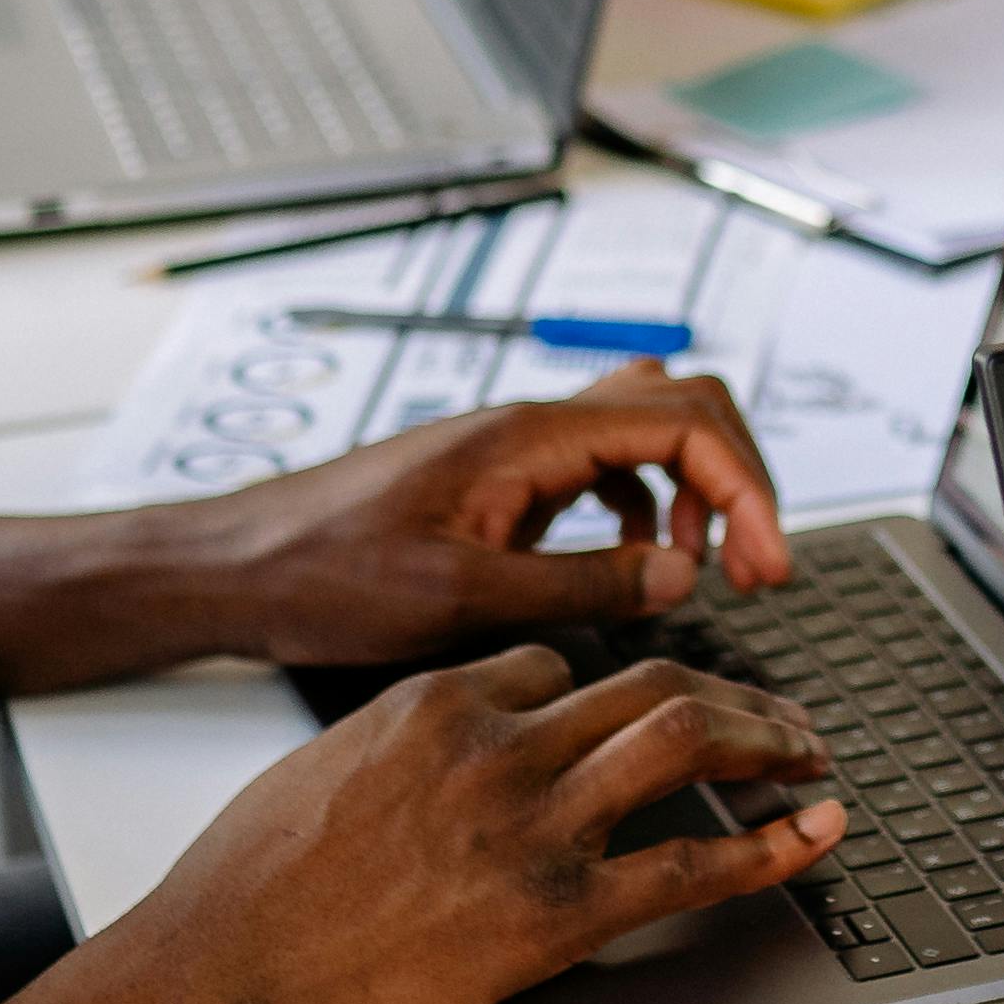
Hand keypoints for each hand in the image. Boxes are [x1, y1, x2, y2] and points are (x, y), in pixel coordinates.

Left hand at [0, 366, 796, 698]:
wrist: (236, 567)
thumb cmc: (321, 574)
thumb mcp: (460, 596)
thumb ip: (581, 582)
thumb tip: (681, 573)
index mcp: (527, 437)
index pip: (684, 423)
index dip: (747, 490)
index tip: (767, 566)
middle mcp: (529, 426)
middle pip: (682, 407)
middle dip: (739, 480)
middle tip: (757, 565)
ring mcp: (516, 449)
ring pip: (645, 432)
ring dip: (694, 493)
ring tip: (702, 572)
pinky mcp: (499, 481)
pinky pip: (601, 470)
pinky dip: (642, 512)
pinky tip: (630, 569)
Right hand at [0, 642, 843, 1003]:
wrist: (228, 972)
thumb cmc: (252, 884)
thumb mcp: (327, 765)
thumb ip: (404, 745)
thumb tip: (446, 753)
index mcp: (438, 701)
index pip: (560, 664)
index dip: (610, 686)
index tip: (643, 713)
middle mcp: (498, 745)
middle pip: (649, 682)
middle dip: (728, 692)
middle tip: (777, 715)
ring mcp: (532, 826)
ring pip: (683, 739)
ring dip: (765, 740)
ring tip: (809, 753)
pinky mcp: (554, 914)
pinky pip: (689, 866)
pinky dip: (768, 846)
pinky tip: (811, 835)